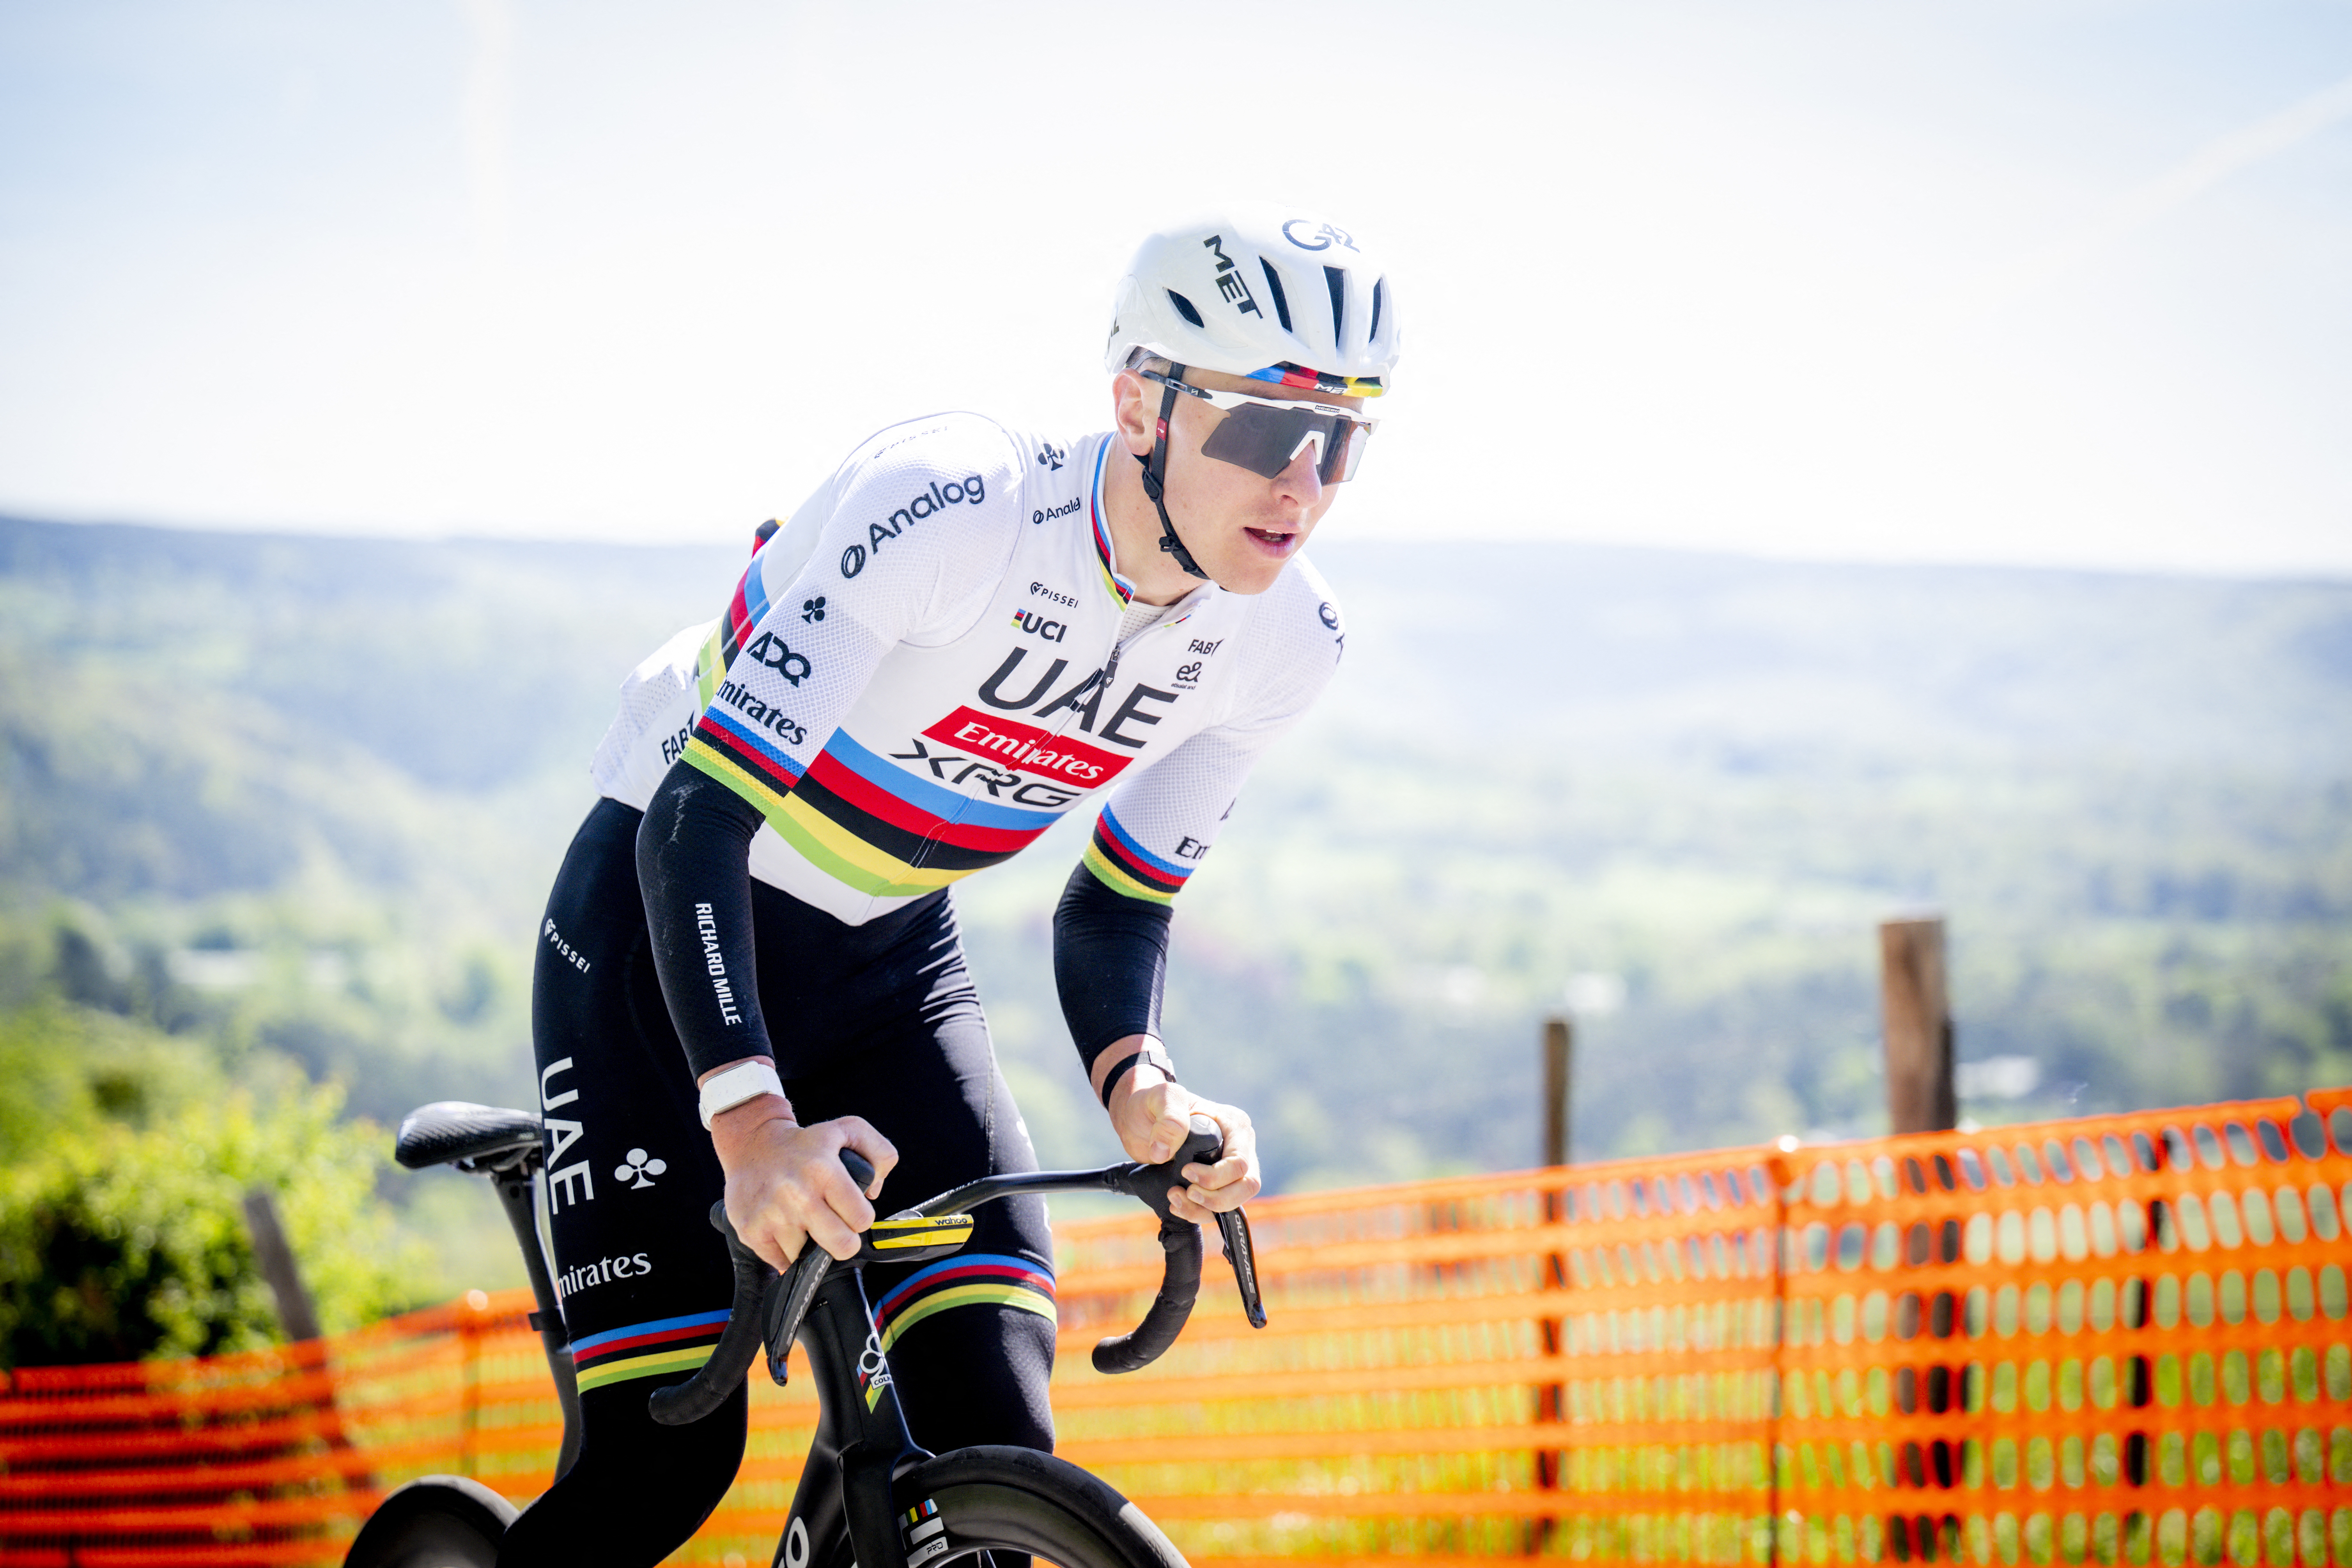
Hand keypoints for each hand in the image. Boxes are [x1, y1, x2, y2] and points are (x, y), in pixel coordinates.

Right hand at [707, 1098, 896, 1270]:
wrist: (753, 1144)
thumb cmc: (804, 1144)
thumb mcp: (849, 1130)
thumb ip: (880, 1154)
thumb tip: (873, 1193)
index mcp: (824, 1170)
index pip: (861, 1219)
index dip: (860, 1218)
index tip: (850, 1210)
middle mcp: (798, 1195)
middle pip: (841, 1246)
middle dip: (843, 1240)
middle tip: (833, 1224)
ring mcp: (772, 1215)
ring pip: (809, 1258)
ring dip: (809, 1244)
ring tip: (803, 1219)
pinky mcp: (751, 1231)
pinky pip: (781, 1262)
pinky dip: (786, 1252)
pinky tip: (784, 1228)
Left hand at [1107, 1068, 1258, 1224]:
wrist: (1138, 1118)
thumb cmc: (1153, 1102)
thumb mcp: (1161, 1098)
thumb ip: (1169, 1119)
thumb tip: (1165, 1153)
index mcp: (1234, 1124)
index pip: (1240, 1162)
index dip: (1215, 1176)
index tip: (1185, 1171)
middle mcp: (1237, 1147)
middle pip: (1247, 1185)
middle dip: (1216, 1198)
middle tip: (1187, 1191)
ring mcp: (1227, 1168)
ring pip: (1235, 1202)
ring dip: (1205, 1208)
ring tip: (1175, 1197)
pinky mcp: (1214, 1185)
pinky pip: (1216, 1209)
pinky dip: (1197, 1212)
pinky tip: (1176, 1204)